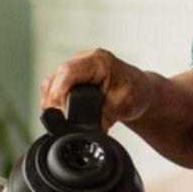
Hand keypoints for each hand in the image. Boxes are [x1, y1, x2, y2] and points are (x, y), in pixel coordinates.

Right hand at [39, 48, 153, 129]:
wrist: (140, 90)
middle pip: (56, 77)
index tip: (60, 110)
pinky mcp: (72, 75)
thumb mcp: (122, 107)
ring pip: (51, 81)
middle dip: (54, 99)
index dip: (59, 91)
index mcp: (98, 61)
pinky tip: (59, 110)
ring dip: (51, 99)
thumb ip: (103, 117)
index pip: (68, 72)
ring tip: (60, 117)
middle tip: (60, 119)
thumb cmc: (135, 92)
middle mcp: (84, 59)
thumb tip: (89, 131)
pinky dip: (54, 98)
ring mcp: (76, 66)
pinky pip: (54, 84)